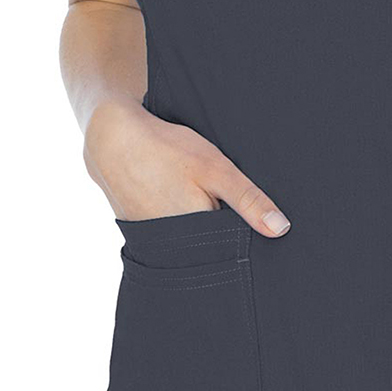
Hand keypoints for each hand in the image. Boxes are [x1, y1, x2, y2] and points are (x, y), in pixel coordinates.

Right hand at [82, 99, 290, 235]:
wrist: (111, 139)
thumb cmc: (166, 151)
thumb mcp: (216, 169)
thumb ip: (248, 200)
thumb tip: (280, 230)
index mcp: (194, 238)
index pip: (232, 251)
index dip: (245, 237)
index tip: (253, 225)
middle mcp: (172, 249)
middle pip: (211, 250)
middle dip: (222, 233)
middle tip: (222, 202)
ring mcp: (153, 243)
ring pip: (190, 243)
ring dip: (200, 228)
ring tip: (196, 197)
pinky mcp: (141, 233)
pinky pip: (171, 236)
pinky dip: (180, 221)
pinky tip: (179, 198)